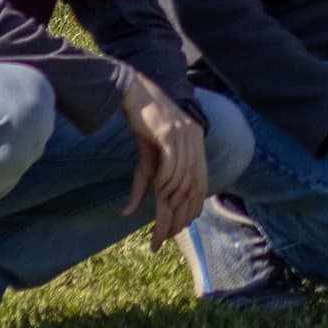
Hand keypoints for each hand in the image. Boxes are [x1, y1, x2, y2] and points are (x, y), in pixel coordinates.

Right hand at [118, 72, 211, 241]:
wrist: (135, 92)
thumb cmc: (142, 124)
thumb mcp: (146, 159)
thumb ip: (144, 183)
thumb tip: (127, 213)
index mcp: (197, 145)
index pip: (201, 185)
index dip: (191, 209)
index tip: (178, 230)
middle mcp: (196, 140)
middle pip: (193, 186)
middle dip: (181, 214)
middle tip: (167, 234)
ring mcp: (186, 135)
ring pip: (182, 178)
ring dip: (170, 202)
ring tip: (160, 220)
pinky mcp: (171, 131)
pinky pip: (172, 164)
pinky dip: (166, 180)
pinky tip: (159, 193)